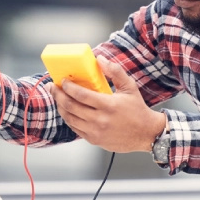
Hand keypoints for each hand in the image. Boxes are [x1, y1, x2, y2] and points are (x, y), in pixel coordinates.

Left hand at [51, 58, 166, 152]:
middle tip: (53, 87)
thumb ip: (115, 71)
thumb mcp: (129, 87)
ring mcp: (96, 132)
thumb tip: (99, 59)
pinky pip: (75, 129)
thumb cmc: (137, 109)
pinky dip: (69, 118)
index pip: (81, 95)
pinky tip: (67, 110)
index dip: (68, 87)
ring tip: (57, 98)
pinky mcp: (94, 140)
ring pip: (70, 119)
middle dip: (58, 95)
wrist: (146, 134)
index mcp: (108, 105)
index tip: (62, 81)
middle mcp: (100, 120)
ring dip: (60, 107)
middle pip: (71, 106)